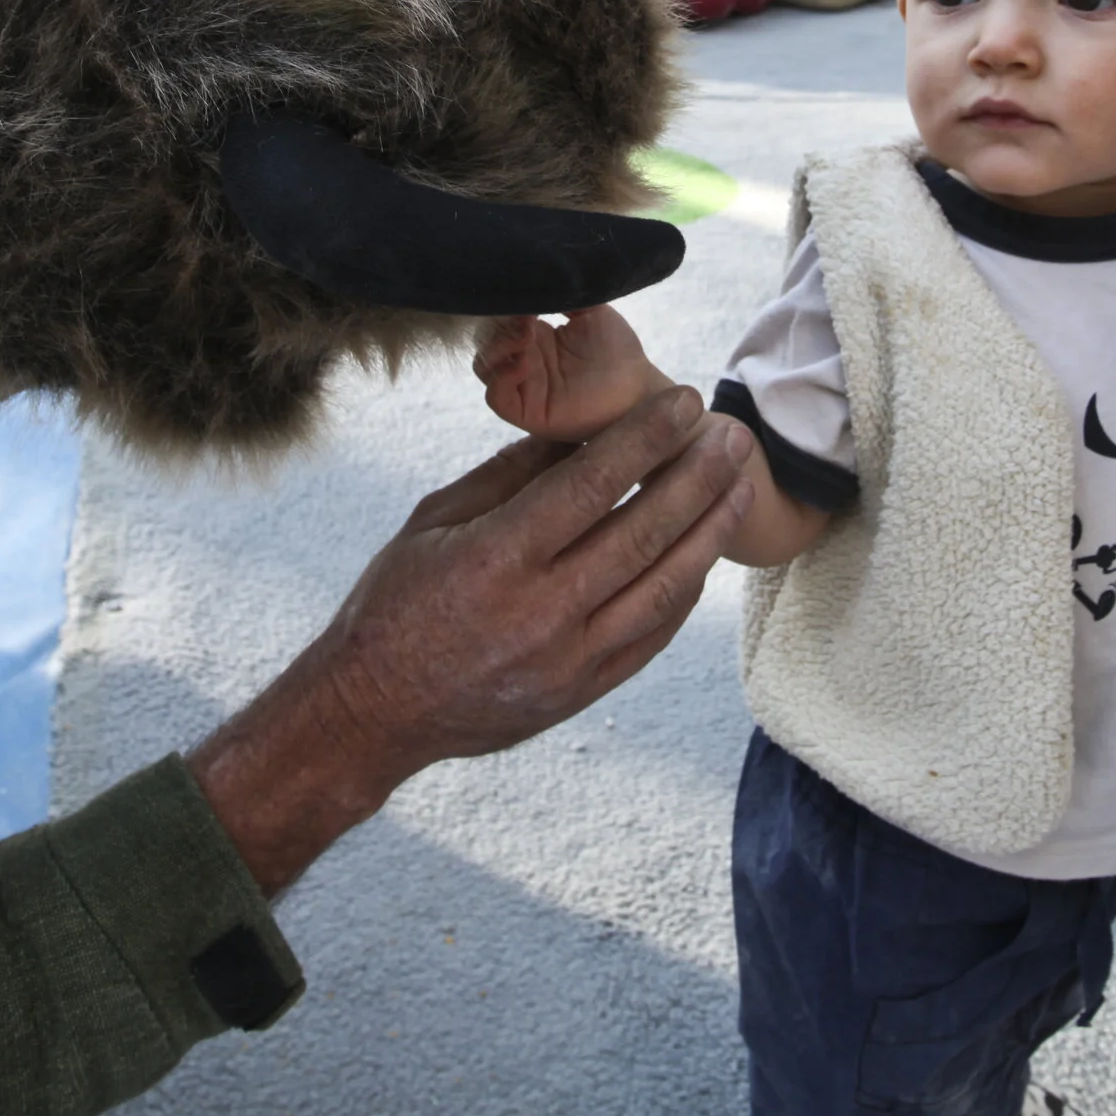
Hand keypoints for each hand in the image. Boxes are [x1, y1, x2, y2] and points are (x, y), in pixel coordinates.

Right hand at [187, 389, 753, 893]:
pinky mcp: (583, 691)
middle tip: (736, 436)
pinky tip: (704, 550)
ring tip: (741, 487)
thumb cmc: (395, 603)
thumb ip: (510, 475)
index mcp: (496, 558)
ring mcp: (568, 658)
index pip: (591, 485)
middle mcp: (540, 610)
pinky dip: (685, 588)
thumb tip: (579, 427)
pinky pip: (654, 632)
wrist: (374, 713)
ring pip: (664, 586)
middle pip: (643, 531)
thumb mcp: (435, 520)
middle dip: (698, 476)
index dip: (646, 438)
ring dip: (710, 530)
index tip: (685, 402)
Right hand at [474, 307, 667, 442]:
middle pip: (485, 340)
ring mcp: (523, 386)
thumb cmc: (618, 352)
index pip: (498, 319)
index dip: (503, 307)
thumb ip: (566, 292)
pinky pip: (496, 397)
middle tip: (524, 319)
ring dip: (497, 348)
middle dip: (497, 326)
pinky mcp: (527, 412)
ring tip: (526, 338)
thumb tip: (541, 269)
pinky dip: (502, 378)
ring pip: (484, 367)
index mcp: (535, 337)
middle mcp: (524, 360)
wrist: (638, 387)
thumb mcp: (592, 310)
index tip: (522, 296)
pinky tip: (525, 362)